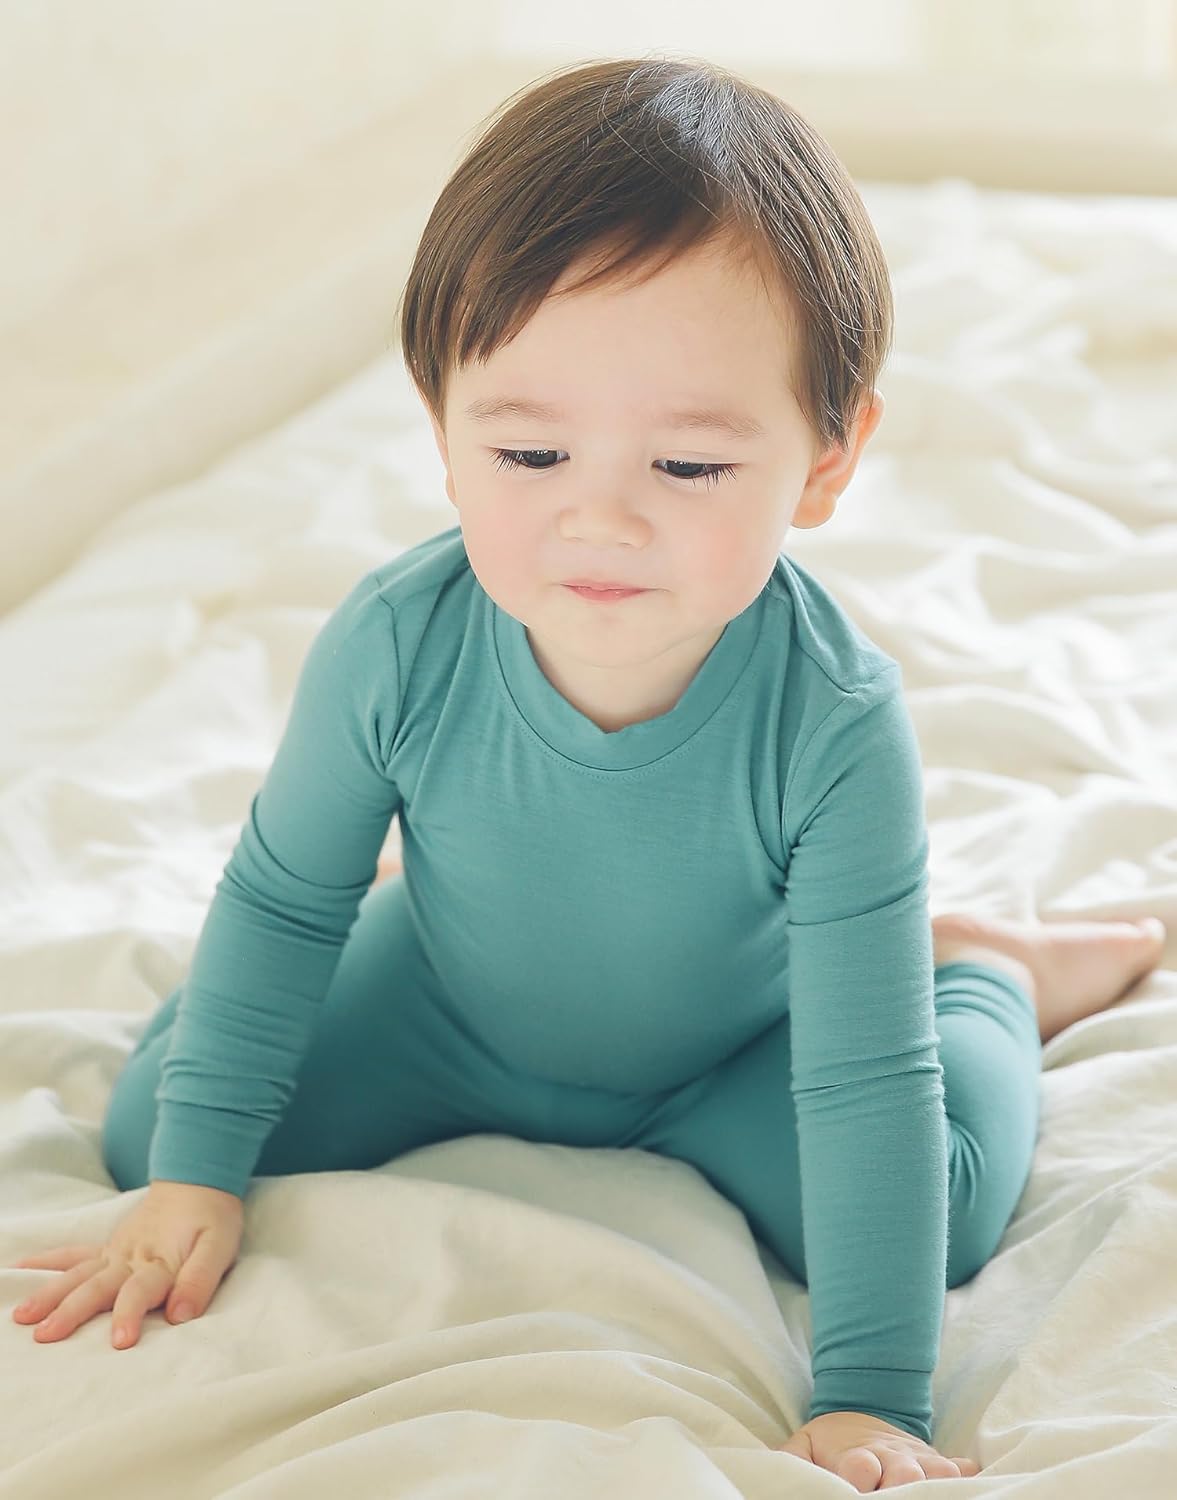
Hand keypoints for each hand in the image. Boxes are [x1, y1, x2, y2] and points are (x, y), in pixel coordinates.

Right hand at [10, 1179, 243, 1348]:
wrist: (200, 1180)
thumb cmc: (213, 1218)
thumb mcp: (220, 1246)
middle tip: (46, 1336)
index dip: (130, 1315)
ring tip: (22, 1316)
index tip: (119, 1342)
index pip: (141, 1291)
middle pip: (98, 1286)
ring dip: (50, 1293)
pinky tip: (19, 1270)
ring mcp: (115, 1252)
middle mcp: (131, 1258)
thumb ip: (200, 1280)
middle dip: (72, 1312)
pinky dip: (46, 1262)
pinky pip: (72, 1254)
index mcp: (160, 1262)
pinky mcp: (107, 1248)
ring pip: (77, 1273)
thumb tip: (179, 1315)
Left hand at [778, 1410, 980, 1490]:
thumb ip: (790, 1461)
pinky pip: (963, 1469)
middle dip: (901, 1488)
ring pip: (937, 1473)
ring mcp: (917, 1459)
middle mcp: (889, 1456)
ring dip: (935, 1487)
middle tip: (891, 1496)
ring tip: (929, 1498)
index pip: (859, 1466)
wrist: (861, 1413)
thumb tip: (773, 1474)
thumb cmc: (830, 1444)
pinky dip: (969, 1479)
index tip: (854, 1489)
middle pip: (905, 1473)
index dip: (858, 1479)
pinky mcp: (938, 1463)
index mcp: (855, 1453)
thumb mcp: (804, 1446)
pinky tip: (973, 1488)